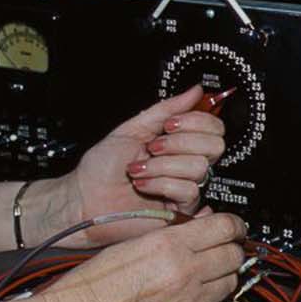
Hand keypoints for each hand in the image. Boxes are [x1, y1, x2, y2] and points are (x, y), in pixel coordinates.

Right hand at [43, 212, 247, 301]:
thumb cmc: (93, 284)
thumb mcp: (132, 243)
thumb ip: (169, 236)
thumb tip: (194, 232)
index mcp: (170, 246)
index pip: (224, 227)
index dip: (233, 224)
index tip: (233, 226)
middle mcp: (186, 274)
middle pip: (234, 256)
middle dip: (231, 249)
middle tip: (222, 247)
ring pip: (230, 283)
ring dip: (223, 275)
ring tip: (207, 272)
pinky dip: (212, 301)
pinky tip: (194, 296)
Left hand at [46, 84, 225, 245]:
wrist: (86, 196)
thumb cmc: (102, 167)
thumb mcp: (133, 128)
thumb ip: (166, 108)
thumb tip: (194, 91)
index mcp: (177, 142)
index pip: (213, 127)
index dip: (196, 121)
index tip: (169, 124)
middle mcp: (185, 163)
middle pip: (215, 145)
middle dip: (179, 142)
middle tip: (153, 146)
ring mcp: (184, 186)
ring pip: (199, 167)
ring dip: (162, 165)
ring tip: (140, 169)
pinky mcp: (182, 210)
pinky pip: (188, 190)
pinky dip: (160, 183)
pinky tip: (143, 185)